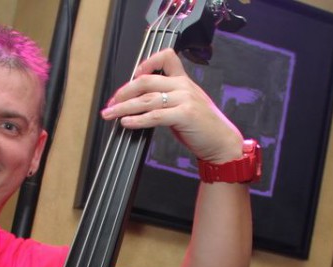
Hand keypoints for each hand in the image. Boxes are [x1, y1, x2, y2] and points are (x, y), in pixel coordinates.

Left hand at [100, 48, 243, 163]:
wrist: (222, 141)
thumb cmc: (202, 127)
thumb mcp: (185, 105)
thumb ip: (167, 99)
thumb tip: (141, 103)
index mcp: (184, 80)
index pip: (165, 57)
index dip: (146, 63)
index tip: (132, 76)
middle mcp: (183, 85)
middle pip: (146, 81)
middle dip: (124, 92)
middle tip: (110, 103)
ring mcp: (185, 99)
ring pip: (147, 99)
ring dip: (124, 107)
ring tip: (111, 114)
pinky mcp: (185, 114)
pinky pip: (155, 115)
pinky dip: (138, 119)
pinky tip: (126, 122)